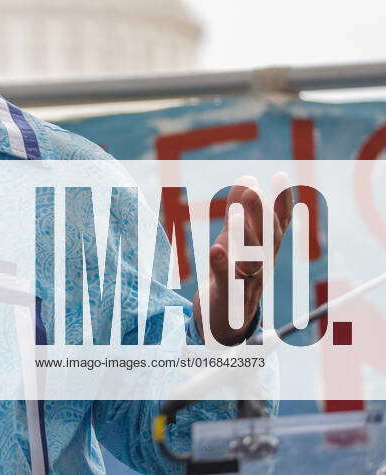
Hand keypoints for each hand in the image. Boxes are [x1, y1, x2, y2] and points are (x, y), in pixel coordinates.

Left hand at [193, 175, 291, 345]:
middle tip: (253, 191)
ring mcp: (247, 283)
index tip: (281, 176)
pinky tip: (216, 250)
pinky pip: (227, 283)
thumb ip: (240, 210)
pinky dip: (222, 267)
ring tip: (235, 216)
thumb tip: (246, 178)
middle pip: (265, 241)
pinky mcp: (228, 299)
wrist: (225, 321)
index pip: (276, 224)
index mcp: (264, 250)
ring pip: (250, 262)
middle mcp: (261, 265)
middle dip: (261, 216)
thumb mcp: (235, 240)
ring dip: (244, 238)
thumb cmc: (232, 273)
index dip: (281, 202)